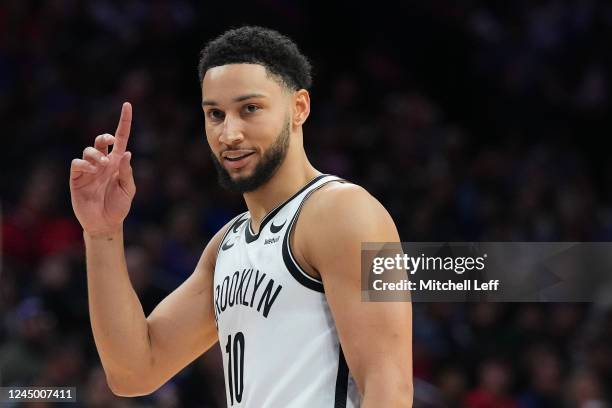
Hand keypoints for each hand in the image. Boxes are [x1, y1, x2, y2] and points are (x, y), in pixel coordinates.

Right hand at [70, 102, 135, 235]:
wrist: (105, 224)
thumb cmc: (119, 206)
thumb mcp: (128, 190)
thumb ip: (127, 172)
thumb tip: (128, 152)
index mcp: (118, 163)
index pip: (120, 139)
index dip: (124, 122)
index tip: (127, 105)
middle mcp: (103, 163)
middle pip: (100, 141)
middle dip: (104, 137)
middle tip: (109, 143)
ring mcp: (89, 170)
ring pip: (88, 150)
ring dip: (96, 154)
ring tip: (103, 166)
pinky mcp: (77, 178)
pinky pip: (77, 163)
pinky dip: (84, 164)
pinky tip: (92, 171)